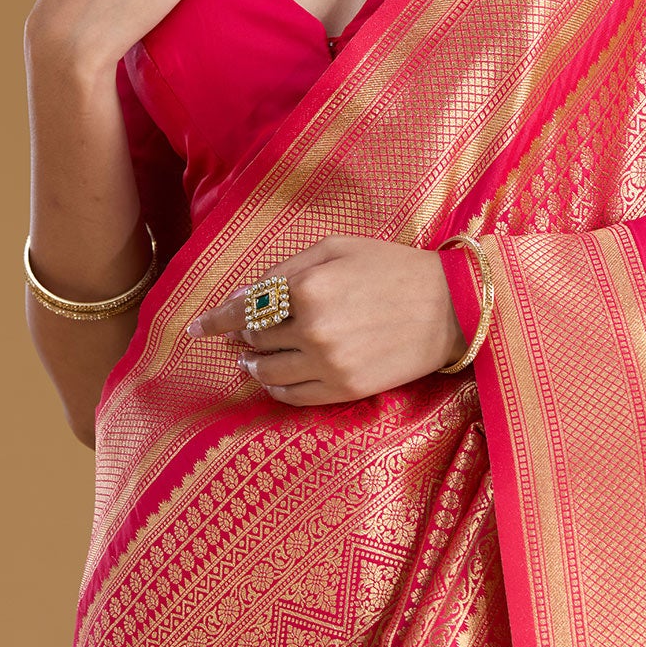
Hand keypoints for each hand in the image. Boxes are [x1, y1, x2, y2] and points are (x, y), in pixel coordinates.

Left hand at [184, 235, 466, 404]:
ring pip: (268, 374)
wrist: (451, 307)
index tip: (195, 328)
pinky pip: (294, 396)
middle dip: (242, 337)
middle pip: (256, 341)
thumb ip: (286, 271)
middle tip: (238, 335)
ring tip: (251, 359)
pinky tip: (276, 376)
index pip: (244, 310)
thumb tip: (243, 296)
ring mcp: (330, 366)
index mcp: (309, 290)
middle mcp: (314, 331)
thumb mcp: (337, 249)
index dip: (215, 320)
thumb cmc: (392, 268)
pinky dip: (276, 387)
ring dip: (254, 365)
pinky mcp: (346, 391)